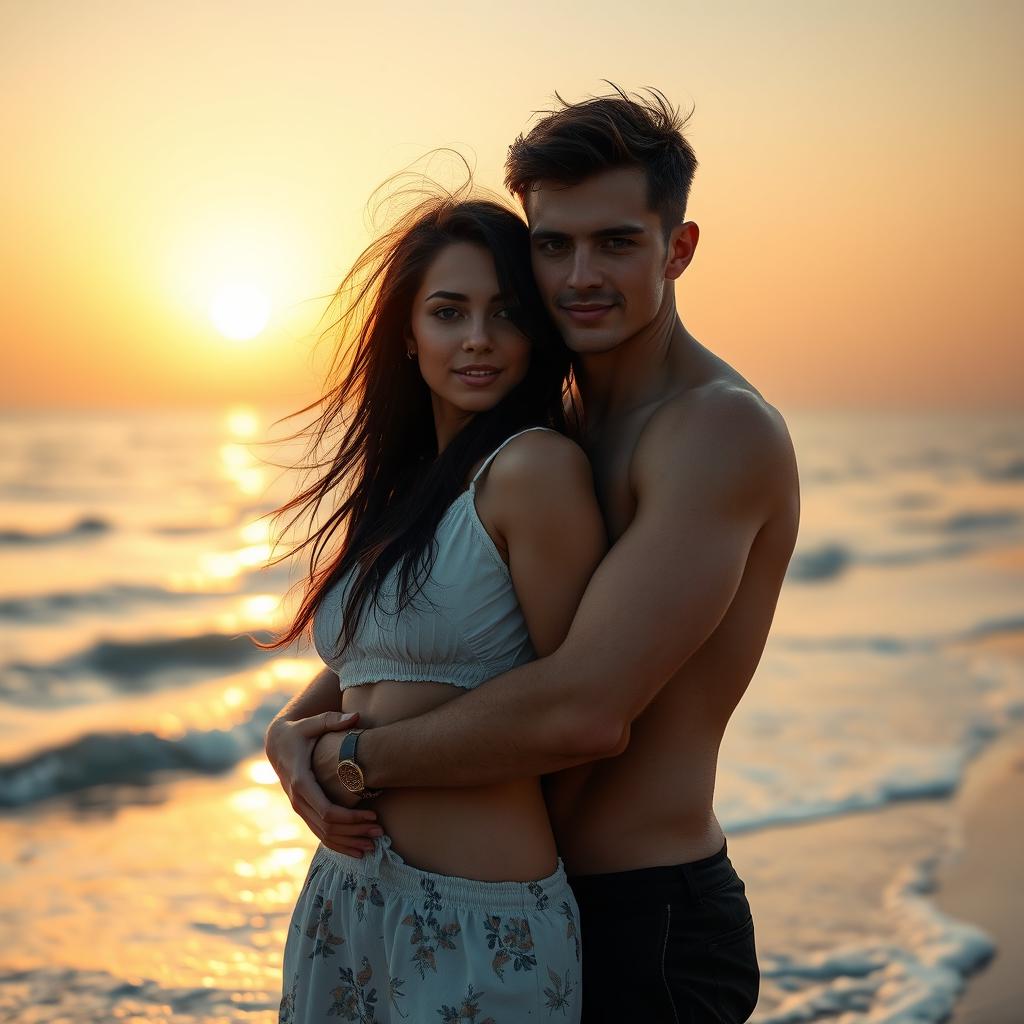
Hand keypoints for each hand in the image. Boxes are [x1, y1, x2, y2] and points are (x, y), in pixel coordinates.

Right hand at [264, 711, 382, 856]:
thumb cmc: (299, 732)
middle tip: (380, 833)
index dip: (351, 817)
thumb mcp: (312, 723)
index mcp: (301, 780)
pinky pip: (319, 834)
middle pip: (328, 827)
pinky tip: (356, 849)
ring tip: (373, 846)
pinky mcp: (303, 811)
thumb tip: (356, 716)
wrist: (276, 744)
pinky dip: (338, 844)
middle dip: (355, 832)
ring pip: (324, 835)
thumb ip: (333, 720)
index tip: (373, 817)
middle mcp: (299, 799)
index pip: (327, 810)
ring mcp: (300, 808)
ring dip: (348, 842)